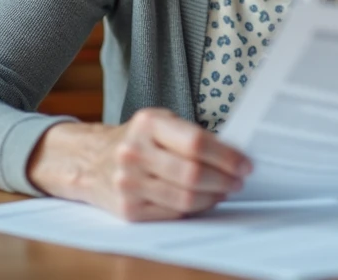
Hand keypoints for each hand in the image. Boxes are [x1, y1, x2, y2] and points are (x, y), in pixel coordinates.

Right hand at [27, 108, 251, 220]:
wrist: (92, 160)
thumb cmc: (138, 139)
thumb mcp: (160, 123)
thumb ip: (191, 135)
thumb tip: (234, 154)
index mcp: (147, 124)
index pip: (196, 143)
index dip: (226, 156)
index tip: (245, 163)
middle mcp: (134, 153)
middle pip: (193, 174)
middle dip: (225, 179)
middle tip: (239, 180)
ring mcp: (128, 183)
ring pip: (185, 198)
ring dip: (214, 196)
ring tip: (225, 190)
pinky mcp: (128, 210)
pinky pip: (172, 214)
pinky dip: (195, 209)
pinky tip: (205, 200)